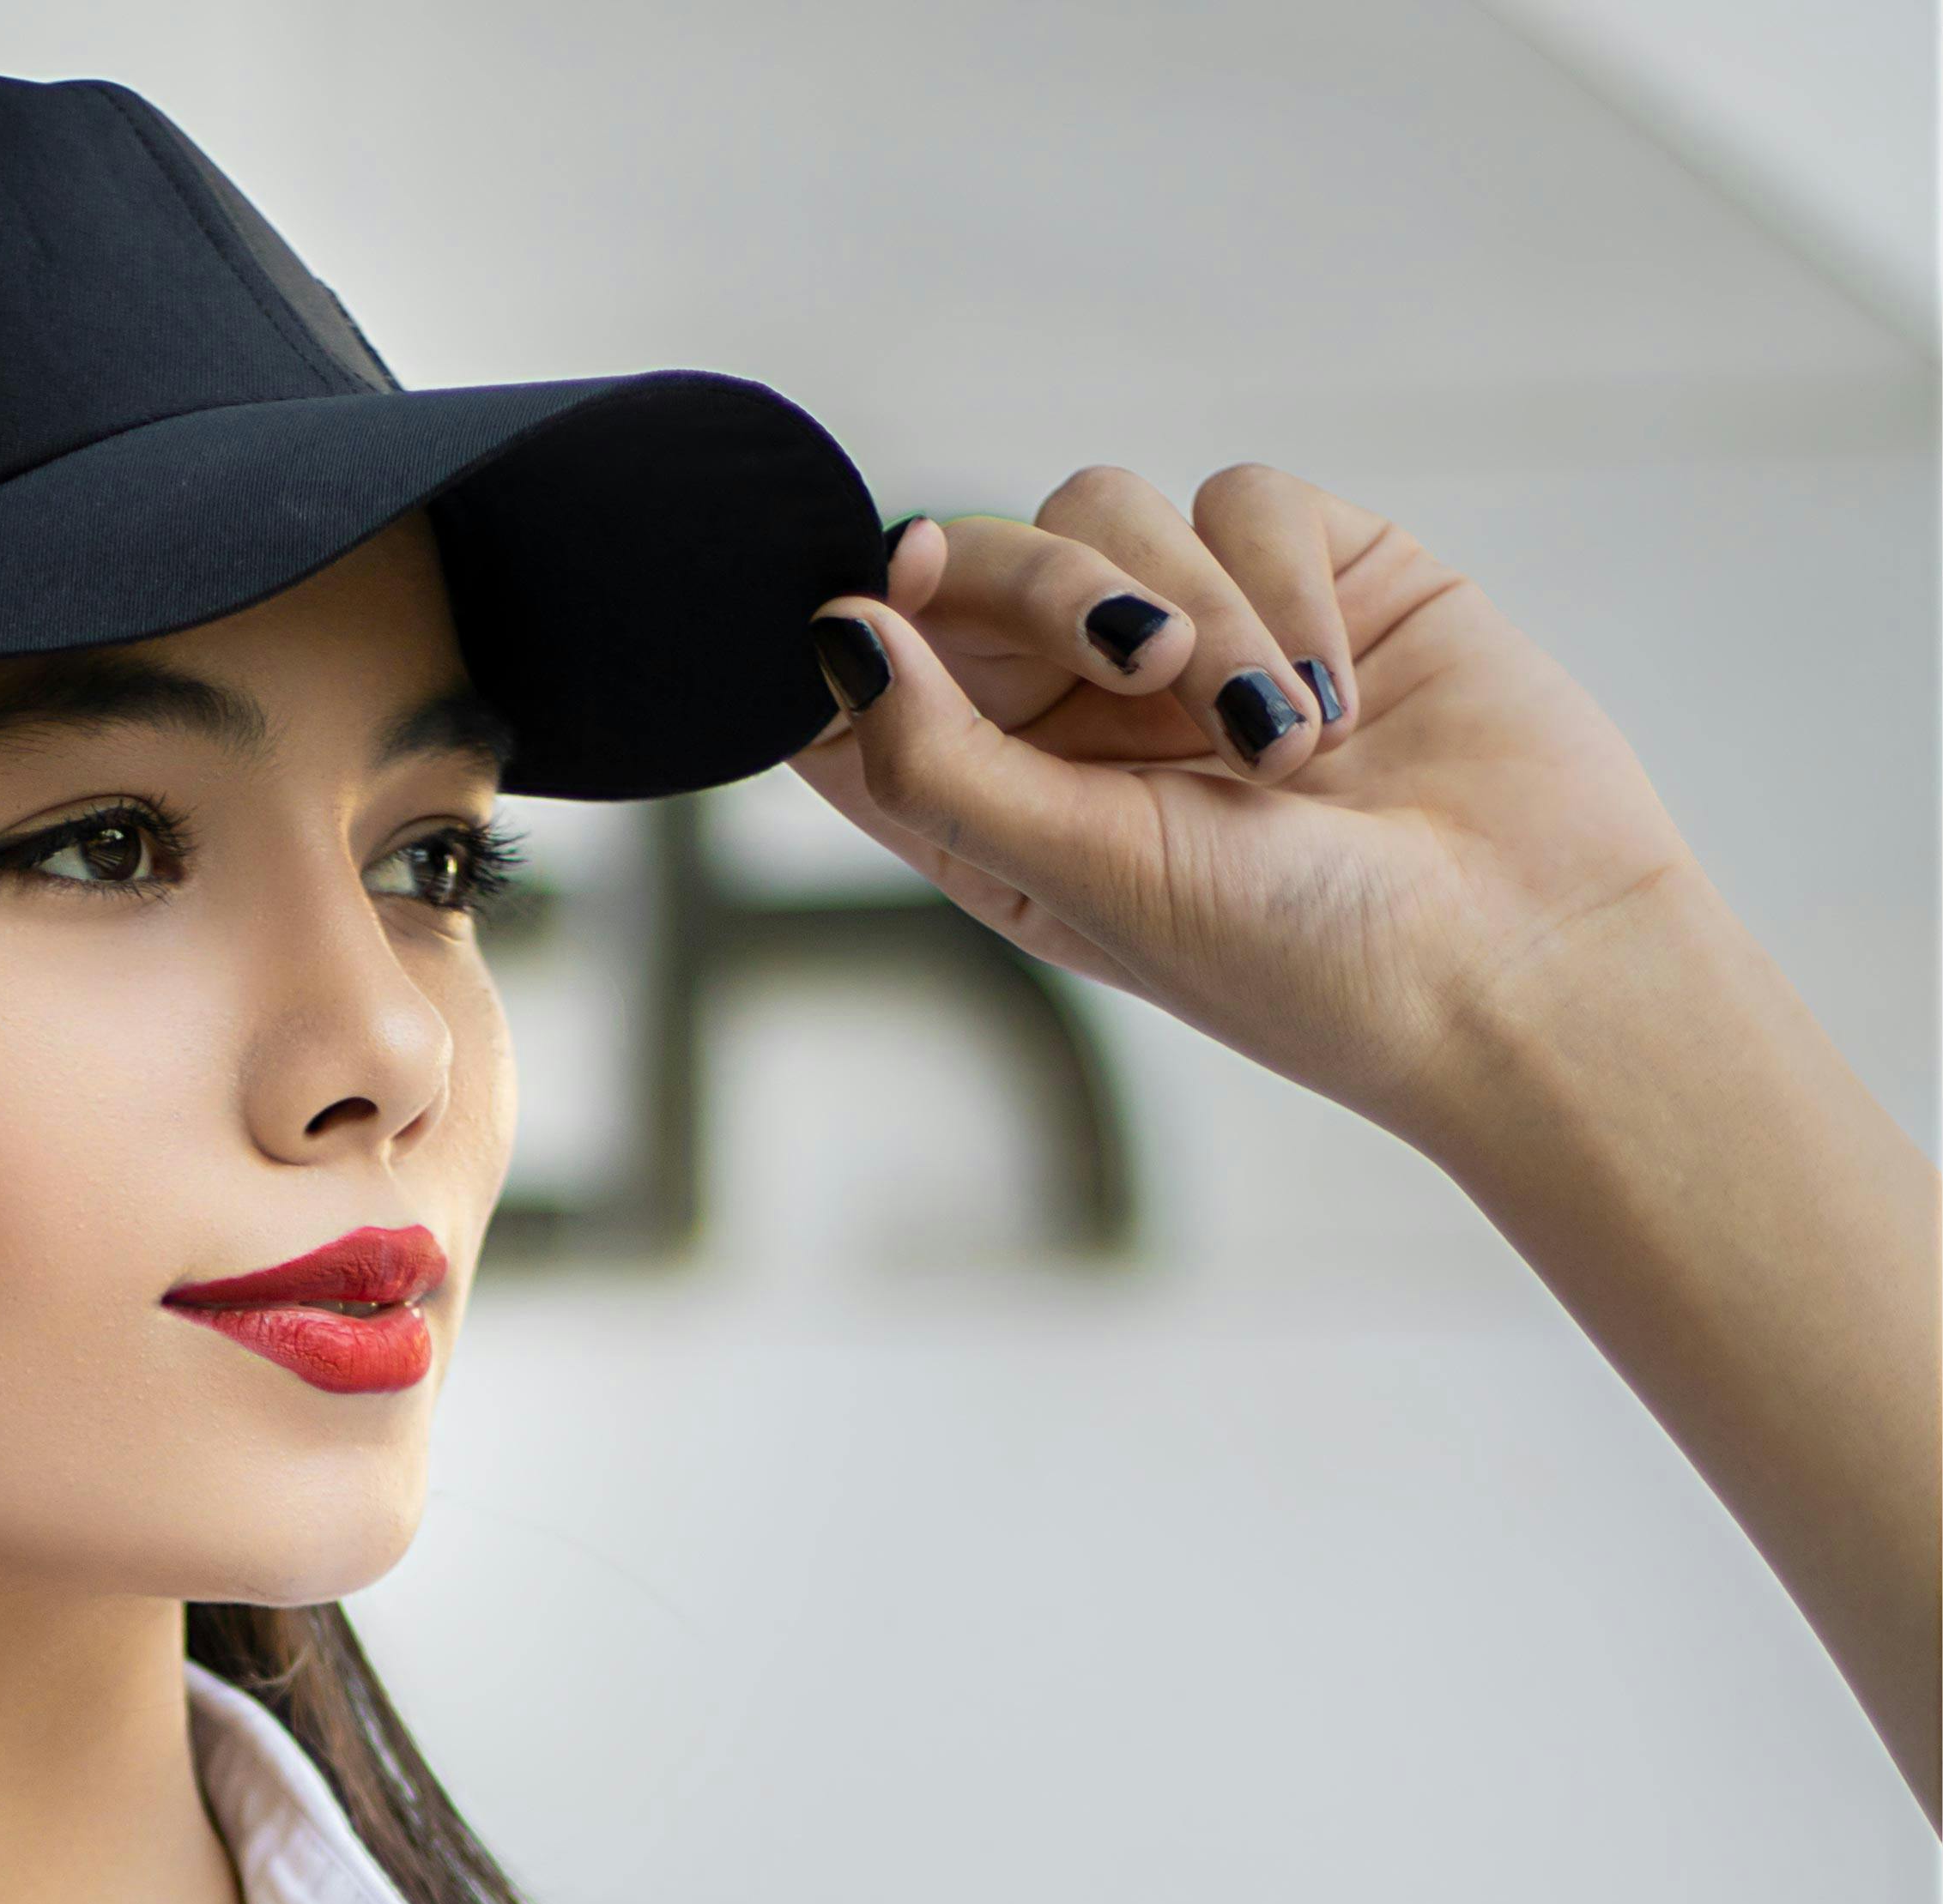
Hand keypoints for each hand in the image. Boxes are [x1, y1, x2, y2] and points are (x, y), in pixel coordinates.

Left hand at [793, 472, 1699, 1154]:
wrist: (1515, 953)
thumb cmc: (1292, 961)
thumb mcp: (1082, 874)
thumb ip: (935, 760)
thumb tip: (832, 636)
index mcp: (997, 807)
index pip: (870, 679)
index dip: (865, 619)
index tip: (898, 589)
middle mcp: (1080, 716)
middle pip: (980, 560)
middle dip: (1054, 590)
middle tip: (1141, 666)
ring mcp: (1198, 636)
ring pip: (1109, 507)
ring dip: (1197, 614)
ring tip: (1282, 745)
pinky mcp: (1317, 573)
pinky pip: (1245, 498)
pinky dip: (1286, 589)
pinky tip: (1341, 702)